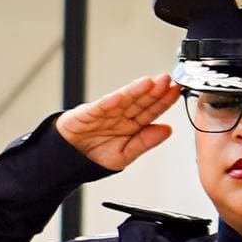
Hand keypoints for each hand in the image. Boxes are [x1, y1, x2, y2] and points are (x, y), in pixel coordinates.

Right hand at [57, 74, 177, 171]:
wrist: (65, 161)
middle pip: (140, 101)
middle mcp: (120, 116)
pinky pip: (100, 106)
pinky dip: (110, 101)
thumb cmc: (92, 157)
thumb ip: (145, 142)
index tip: (176, 91)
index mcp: (132, 126)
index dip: (164, 101)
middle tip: (168, 80)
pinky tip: (122, 95)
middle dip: (154, 91)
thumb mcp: (124, 155)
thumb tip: (167, 130)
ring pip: (123, 99)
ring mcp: (105, 113)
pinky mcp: (87, 113)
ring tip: (150, 82)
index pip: (151, 111)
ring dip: (136, 90)